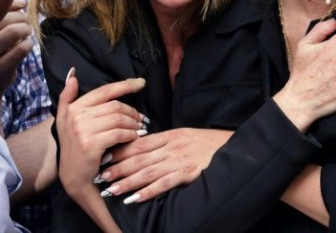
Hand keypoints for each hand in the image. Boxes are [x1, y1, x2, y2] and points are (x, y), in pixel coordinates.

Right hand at [0, 0, 32, 110]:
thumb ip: (4, 20)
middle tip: (26, 24)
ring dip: (25, 30)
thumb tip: (22, 2)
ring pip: (12, 32)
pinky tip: (26, 46)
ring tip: (28, 33)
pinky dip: (28, 44)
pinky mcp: (0, 69)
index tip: (22, 4)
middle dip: (22, 18)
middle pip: (5, 19)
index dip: (11, 4)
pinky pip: (20, 50)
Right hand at [56, 69, 148, 196]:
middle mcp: (76, 116)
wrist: (73, 177)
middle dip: (133, 112)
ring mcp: (82, 130)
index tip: (141, 83)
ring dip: (134, 124)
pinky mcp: (91, 144)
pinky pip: (119, 133)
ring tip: (141, 128)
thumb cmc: (75, 147)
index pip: (104, 91)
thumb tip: (73, 74)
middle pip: (115, 106)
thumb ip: (68, 97)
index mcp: (73, 107)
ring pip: (119, 119)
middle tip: (142, 119)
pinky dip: (131, 135)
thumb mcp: (65, 120)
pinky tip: (135, 137)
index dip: (125, 85)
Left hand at [94, 128, 232, 202]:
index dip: (121, 151)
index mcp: (171, 135)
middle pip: (139, 158)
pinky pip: (164, 183)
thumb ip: (166, 142)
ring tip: (111, 190)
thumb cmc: (209, 144)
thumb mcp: (186, 137)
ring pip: (148, 171)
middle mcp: (173, 146)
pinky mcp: (188, 173)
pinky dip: (148, 191)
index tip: (104, 157)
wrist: (235, 149)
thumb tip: (144, 148)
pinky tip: (135, 199)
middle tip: (100, 175)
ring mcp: (180, 159)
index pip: (140, 143)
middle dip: (118, 167)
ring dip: (127, 181)